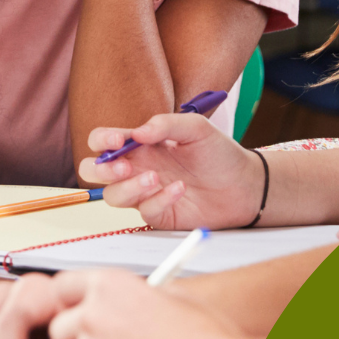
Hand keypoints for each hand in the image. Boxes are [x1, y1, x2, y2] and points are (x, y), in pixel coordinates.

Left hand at [49, 269, 261, 338]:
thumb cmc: (203, 336)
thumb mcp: (166, 294)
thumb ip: (127, 295)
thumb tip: (106, 301)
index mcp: (109, 286)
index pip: (62, 286)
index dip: (69, 301)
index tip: (74, 310)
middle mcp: (92, 317)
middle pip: (59, 327)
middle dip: (76, 337)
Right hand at [78, 113, 263, 228]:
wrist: (244, 184)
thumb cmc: (219, 153)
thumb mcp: (196, 128)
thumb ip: (165, 124)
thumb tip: (136, 133)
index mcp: (139, 145)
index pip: (102, 141)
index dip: (101, 140)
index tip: (117, 141)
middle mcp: (136, 168)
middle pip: (93, 172)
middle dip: (100, 170)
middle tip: (123, 167)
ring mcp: (145, 193)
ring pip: (113, 196)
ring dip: (129, 188)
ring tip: (156, 178)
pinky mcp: (160, 214)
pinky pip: (144, 212)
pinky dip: (158, 201)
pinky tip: (180, 190)